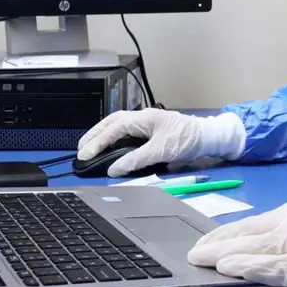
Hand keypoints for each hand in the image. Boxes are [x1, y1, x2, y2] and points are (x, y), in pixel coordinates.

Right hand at [76, 108, 244, 176]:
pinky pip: (125, 131)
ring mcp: (145, 122)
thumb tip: (114, 169)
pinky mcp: (149, 130)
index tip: (85, 155)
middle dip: (94, 135)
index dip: (97, 142)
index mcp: (143, 118)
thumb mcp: (161, 151)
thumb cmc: (186, 140)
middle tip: (80, 149)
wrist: (206, 136)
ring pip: (117, 125)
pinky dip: (113, 137)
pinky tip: (109, 146)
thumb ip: (136, 160)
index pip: (113, 129)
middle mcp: (141, 118)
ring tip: (89, 147)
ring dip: (102, 135)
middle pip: (111, 123)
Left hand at [187, 200, 286, 286]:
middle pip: (250, 232)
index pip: (255, 222)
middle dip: (219, 242)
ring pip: (255, 247)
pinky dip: (247, 266)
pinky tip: (229, 267)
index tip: (207, 240)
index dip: (228, 232)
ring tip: (202, 258)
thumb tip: (253, 248)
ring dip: (225, 254)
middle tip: (194, 251)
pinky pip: (271, 265)